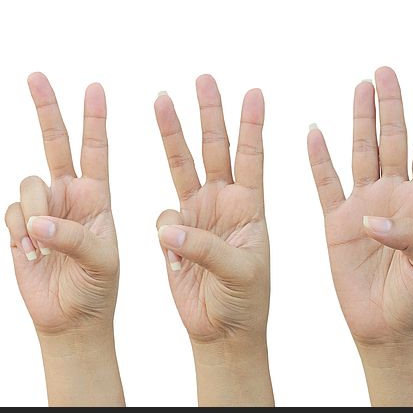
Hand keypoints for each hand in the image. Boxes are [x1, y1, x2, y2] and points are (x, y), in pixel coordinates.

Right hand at [4, 73, 121, 405]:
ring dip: (36, 213)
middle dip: (48, 109)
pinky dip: (18, 232)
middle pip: (56, 143)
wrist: (71, 323)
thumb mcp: (104, 263)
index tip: (95, 86)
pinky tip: (33, 257)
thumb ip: (75, 238)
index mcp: (100, 197)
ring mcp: (44, 211)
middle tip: (36, 75)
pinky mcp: (18, 228)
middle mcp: (71, 196)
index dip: (95, 118)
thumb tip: (35, 224)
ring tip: (48, 246)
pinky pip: (9, 213)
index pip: (97, 149)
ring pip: (28, 185)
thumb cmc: (102, 292)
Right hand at [154, 75, 271, 405]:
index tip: (255, 92)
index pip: (252, 158)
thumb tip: (166, 225)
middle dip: (208, 113)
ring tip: (161, 97)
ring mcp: (193, 215)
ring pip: (180, 164)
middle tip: (204, 78)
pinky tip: (175, 258)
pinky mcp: (168, 233)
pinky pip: (157, 216)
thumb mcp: (238, 275)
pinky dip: (163, 229)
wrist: (220, 334)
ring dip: (172, 132)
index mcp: (248, 208)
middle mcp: (221, 204)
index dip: (253, 126)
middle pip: (213, 148)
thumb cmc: (245, 305)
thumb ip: (205, 248)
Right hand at [307, 67, 412, 405]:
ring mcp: (363, 208)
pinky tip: (315, 129)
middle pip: (392, 141)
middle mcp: (394, 198)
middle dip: (391, 106)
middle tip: (387, 71)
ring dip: (361, 120)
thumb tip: (372, 219)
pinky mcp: (335, 224)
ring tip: (361, 85)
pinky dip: (319, 158)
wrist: (389, 330)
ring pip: (360, 154)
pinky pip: (324, 184)